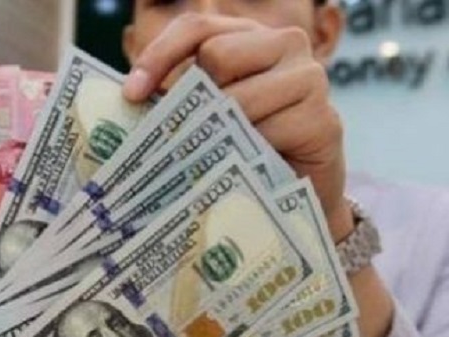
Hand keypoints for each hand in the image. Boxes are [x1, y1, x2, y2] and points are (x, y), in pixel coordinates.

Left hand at [123, 13, 353, 241]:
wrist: (295, 193)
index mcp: (250, 36)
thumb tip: (130, 100)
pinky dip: (247, 155)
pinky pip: (268, 132)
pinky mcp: (324, 119)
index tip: (131, 94)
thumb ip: (181, 97)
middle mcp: (286, 44)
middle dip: (194, 100)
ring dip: (217, 134)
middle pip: (217, 55)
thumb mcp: (206, 114)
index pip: (197, 26)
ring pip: (239, 97)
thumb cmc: (243, 149)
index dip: (159, 55)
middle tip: (187, 135)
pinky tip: (246, 168)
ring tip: (216, 157)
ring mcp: (311, 78)